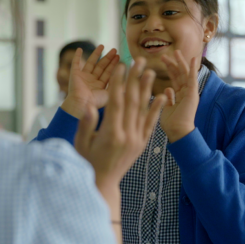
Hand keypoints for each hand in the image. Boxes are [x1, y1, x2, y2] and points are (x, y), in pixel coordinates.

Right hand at [61, 45, 118, 118]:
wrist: (82, 104)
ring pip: (91, 63)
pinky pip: (75, 64)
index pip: (108, 73)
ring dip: (96, 54)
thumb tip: (130, 80)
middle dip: (108, 58)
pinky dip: (76, 56)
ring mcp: (83, 78)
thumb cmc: (96, 102)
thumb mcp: (111, 93)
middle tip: (115, 50)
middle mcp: (91, 82)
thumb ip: (118, 86)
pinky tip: (80, 49)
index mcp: (100, 87)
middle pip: (101, 67)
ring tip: (102, 45)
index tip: (119, 56)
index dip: (113, 65)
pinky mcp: (75, 75)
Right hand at [75, 57, 165, 189]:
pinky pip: (151, 124)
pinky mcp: (142, 143)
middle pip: (132, 102)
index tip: (121, 66)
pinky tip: (162, 96)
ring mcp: (137, 139)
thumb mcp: (81, 144)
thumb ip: (86, 125)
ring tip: (150, 71)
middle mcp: (127, 135)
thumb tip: (89, 106)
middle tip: (138, 60)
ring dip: (147, 89)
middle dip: (135, 79)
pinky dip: (157, 109)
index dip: (119, 83)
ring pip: (143, 110)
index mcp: (111, 134)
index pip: (116, 102)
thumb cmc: (87, 161)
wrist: (104, 183)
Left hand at [160, 50, 199, 142]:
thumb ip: (168, 98)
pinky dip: (193, 68)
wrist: (178, 132)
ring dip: (180, 62)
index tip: (162, 60)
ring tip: (176, 51)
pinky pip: (193, 78)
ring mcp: (190, 92)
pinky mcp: (192, 93)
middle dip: (172, 63)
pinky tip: (194, 58)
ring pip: (185, 74)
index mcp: (179, 95)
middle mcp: (185, 92)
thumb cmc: (171, 124)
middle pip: (179, 74)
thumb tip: (167, 89)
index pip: (174, 79)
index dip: (169, 69)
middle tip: (165, 54)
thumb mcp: (166, 108)